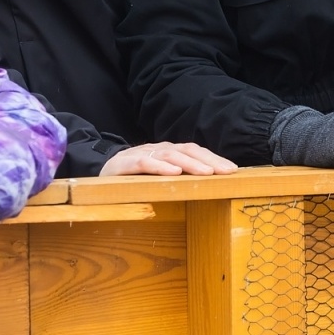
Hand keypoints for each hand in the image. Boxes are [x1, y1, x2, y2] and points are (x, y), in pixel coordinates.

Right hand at [99, 142, 237, 176]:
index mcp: (168, 151)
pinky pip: (145, 163)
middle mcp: (158, 149)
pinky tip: (174, 173)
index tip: (233, 170)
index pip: (195, 150)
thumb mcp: (160, 177)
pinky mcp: (124, 164)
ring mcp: (141, 154)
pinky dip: (160, 166)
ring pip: (169, 154)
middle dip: (208, 160)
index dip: (214, 158)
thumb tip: (211, 185)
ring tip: (207, 172)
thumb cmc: (135, 178)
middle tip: (227, 171)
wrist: (100, 173)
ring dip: (190, 163)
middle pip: (187, 150)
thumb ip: (180, 178)